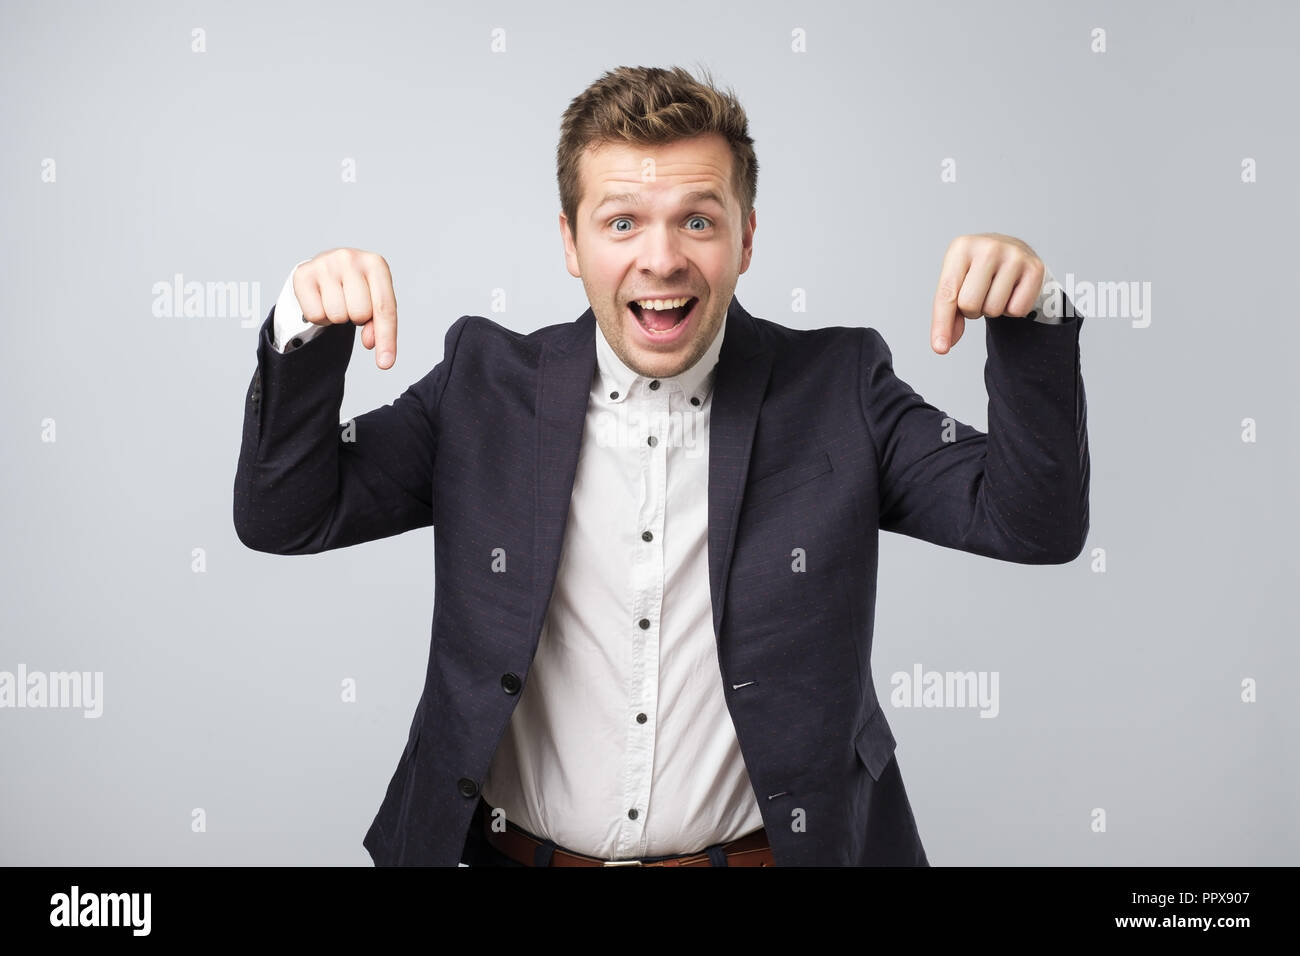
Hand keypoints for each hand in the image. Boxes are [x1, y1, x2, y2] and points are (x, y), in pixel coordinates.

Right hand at [293, 248, 397, 368]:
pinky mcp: (303, 273)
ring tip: (336, 302)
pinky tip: (321, 301)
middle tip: (351, 305)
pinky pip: (315, 314)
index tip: (385, 364)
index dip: (386, 339)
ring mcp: (325, 264)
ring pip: (336, 315)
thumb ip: (378, 324)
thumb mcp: (374, 302)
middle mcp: (350, 258)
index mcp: (376, 263)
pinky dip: (319, 316)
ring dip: (337, 317)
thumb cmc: (356, 288)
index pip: (384, 308)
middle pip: (360, 313)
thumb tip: (369, 342)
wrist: (328, 268)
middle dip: (356, 318)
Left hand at [930, 234, 1043, 353]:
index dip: (942, 324)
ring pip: (994, 309)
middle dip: (972, 310)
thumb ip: (948, 315)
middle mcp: (988, 247)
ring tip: (995, 291)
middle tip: (979, 294)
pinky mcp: (1035, 268)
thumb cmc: (977, 272)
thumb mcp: (956, 285)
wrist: (1011, 251)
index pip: (947, 294)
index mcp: (961, 247)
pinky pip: (1017, 310)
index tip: (940, 348)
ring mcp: (1014, 256)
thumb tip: (943, 345)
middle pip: (969, 304)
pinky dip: (1012, 309)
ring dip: (992, 309)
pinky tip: (1012, 291)